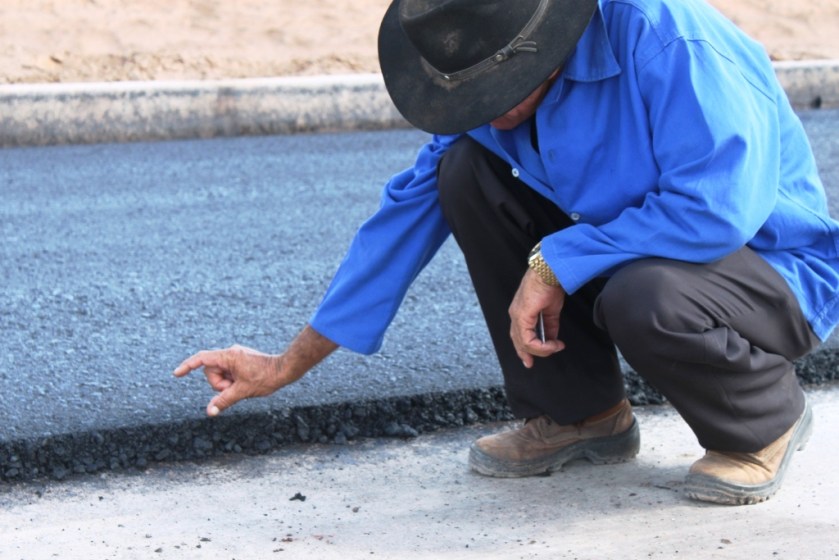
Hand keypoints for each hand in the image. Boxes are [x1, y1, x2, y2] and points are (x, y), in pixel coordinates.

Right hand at [173, 325, 337, 415]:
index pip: (202, 359)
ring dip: (227, 384)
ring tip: (242, 385)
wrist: (285, 370)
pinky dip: (232, 381)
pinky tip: (244, 383)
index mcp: (228, 356)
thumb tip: (210, 412)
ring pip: (220, 374)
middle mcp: (230, 353)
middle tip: (234, 388)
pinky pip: (228, 373)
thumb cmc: (266, 378)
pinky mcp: (240, 361)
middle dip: (219, 383)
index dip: (187, 366)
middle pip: (211, 372)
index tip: (176, 374)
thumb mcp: (242, 391)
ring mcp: (235, 357)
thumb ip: (224, 400)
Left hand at [508, 268, 565, 367]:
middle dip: (526, 354)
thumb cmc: (550, 286)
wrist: (549, 272)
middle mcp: (515, 315)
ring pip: (523, 342)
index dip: (527, 348)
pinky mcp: (521, 316)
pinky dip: (541, 345)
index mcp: (521, 312)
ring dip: (540, 350)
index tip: (544, 352)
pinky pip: (528, 339)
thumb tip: (552, 339)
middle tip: (530, 364)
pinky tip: (553, 345)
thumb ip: (549, 326)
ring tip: (554, 348)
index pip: (520, 335)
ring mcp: (517, 316)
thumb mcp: (551, 311)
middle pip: (518, 341)